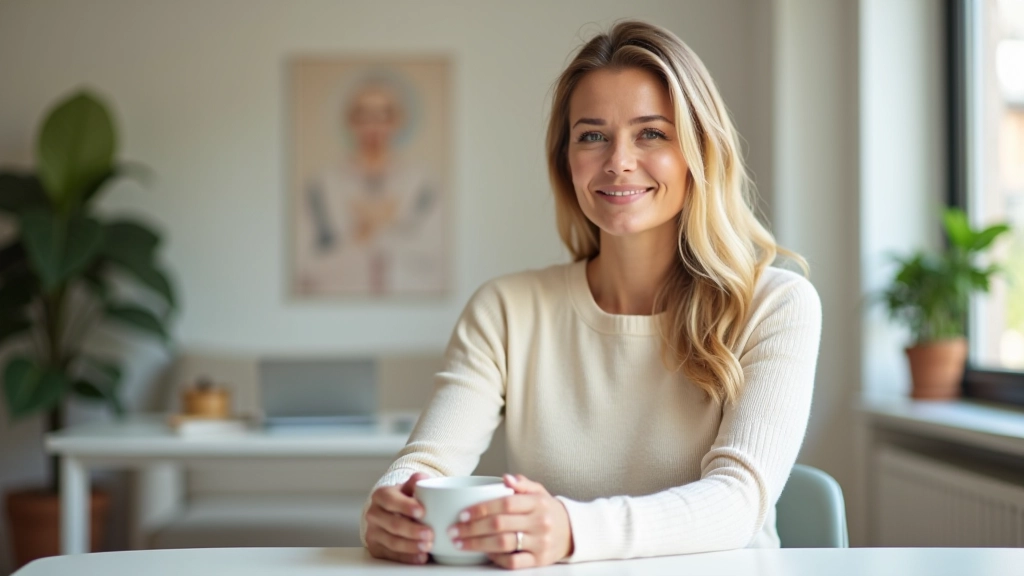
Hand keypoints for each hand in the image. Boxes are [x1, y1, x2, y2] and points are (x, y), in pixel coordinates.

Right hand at [364, 473, 432, 564]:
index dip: (405, 506)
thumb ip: (416, 482)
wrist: (392, 512)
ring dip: (411, 546)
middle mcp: (374, 514)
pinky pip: (392, 555)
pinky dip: (407, 557)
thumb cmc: (404, 499)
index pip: (390, 500)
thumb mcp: (409, 487)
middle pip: (393, 524)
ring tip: (428, 546)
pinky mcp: (376, 548)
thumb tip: (422, 478)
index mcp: (381, 495)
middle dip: (412, 530)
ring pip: (392, 542)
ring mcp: (373, 532)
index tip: (422, 512)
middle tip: (430, 534)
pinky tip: (420, 557)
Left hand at [448, 474, 573, 569]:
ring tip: (460, 544)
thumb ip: (522, 484)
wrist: (573, 532)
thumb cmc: (548, 510)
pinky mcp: (539, 560)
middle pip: (500, 525)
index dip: (481, 509)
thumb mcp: (540, 492)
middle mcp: (540, 522)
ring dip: (478, 544)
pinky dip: (496, 558)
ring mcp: (540, 543)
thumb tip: (505, 478)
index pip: (505, 503)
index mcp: (537, 503)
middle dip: (472, 528)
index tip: (462, 514)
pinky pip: (513, 561)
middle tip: (453, 531)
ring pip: (503, 544)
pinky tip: (483, 553)